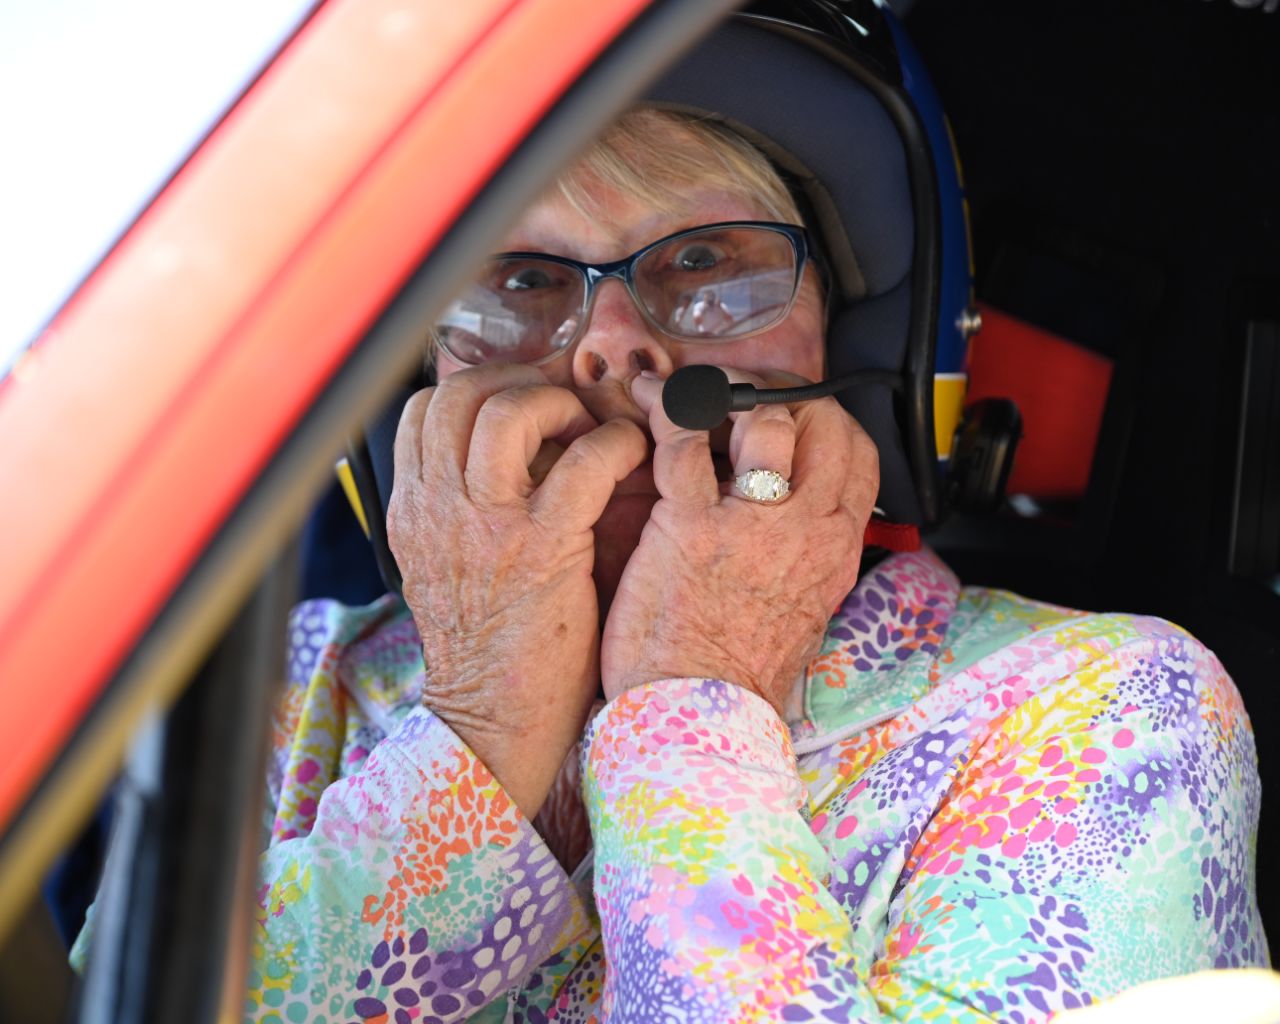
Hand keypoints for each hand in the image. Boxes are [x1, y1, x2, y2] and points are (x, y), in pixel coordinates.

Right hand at [389, 364, 646, 816]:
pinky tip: (628, 456)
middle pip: (460, 394)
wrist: (491, 723)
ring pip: (510, 412)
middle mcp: (439, 509)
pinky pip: (583, 462)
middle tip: (560, 406)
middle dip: (518, 382)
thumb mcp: (442, 570)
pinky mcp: (542, 549)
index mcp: (413, 512)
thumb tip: (494, 461)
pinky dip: (615, 444)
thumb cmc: (485, 650)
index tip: (518, 403)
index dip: (477, 389)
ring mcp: (487, 526)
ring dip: (561, 405)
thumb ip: (455, 512)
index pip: (423, 410)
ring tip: (589, 430)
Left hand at [601, 370, 877, 714]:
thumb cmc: (736, 674)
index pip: (856, 452)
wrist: (698, 723)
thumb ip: (805, 558)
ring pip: (761, 419)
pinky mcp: (689, 528)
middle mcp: (805, 529)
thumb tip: (797, 520)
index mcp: (834, 549)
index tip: (785, 416)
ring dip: (719, 397)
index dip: (820, 418)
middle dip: (775, 395)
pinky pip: (682, 441)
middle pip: (819, 421)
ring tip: (682, 399)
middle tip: (730, 399)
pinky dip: (661, 410)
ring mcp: (751, 525)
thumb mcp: (801, 613)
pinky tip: (643, 405)